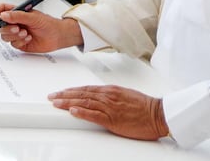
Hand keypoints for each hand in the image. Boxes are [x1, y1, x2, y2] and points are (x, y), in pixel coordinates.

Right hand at [0, 4, 81, 52]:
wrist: (57, 36)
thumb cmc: (48, 23)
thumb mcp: (33, 17)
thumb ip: (17, 16)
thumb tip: (3, 15)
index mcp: (17, 12)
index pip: (1, 10)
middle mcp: (15, 22)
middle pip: (0, 25)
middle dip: (7, 28)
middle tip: (17, 28)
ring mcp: (16, 33)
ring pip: (5, 36)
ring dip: (14, 35)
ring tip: (26, 33)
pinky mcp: (20, 43)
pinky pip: (13, 44)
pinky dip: (20, 41)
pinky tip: (29, 38)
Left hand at [48, 85, 168, 140]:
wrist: (157, 114)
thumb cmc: (144, 107)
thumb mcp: (125, 96)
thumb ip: (111, 97)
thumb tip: (98, 99)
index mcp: (111, 90)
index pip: (86, 89)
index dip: (72, 91)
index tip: (61, 92)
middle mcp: (108, 96)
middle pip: (82, 94)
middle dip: (65, 95)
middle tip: (52, 97)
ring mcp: (110, 107)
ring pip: (85, 102)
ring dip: (68, 102)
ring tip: (56, 103)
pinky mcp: (113, 119)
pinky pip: (94, 115)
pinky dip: (82, 112)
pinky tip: (72, 111)